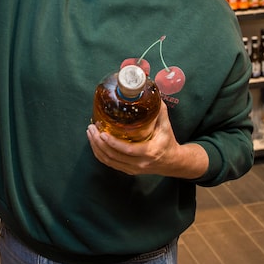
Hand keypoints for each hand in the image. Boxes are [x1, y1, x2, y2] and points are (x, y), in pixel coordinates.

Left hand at [86, 101, 207, 179]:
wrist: (172, 162)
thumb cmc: (168, 141)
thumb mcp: (167, 126)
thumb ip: (159, 110)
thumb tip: (150, 92)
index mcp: (149, 151)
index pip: (127, 150)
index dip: (112, 143)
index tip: (102, 132)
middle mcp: (140, 163)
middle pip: (113, 156)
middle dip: (98, 142)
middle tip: (92, 128)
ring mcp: (133, 169)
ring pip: (109, 161)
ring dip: (96, 148)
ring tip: (90, 133)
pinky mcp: (128, 170)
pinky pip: (110, 163)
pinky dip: (100, 154)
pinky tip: (95, 143)